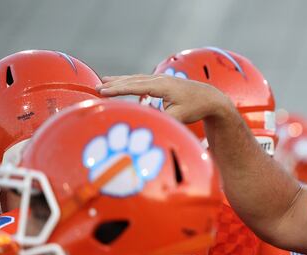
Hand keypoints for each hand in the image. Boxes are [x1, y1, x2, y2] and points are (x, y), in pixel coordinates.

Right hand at [97, 74, 233, 123]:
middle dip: (114, 84)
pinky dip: (129, 82)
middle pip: (132, 80)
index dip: (118, 89)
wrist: (210, 98)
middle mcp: (160, 79)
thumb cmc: (195, 107)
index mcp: (162, 86)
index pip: (135, 86)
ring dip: (120, 81)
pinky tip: (121, 83)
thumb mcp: (179, 117)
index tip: (103, 91)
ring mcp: (161, 79)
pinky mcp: (162, 82)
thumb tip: (146, 123)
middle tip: (96, 88)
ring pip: (136, 79)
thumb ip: (162, 119)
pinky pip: (141, 81)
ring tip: (103, 82)